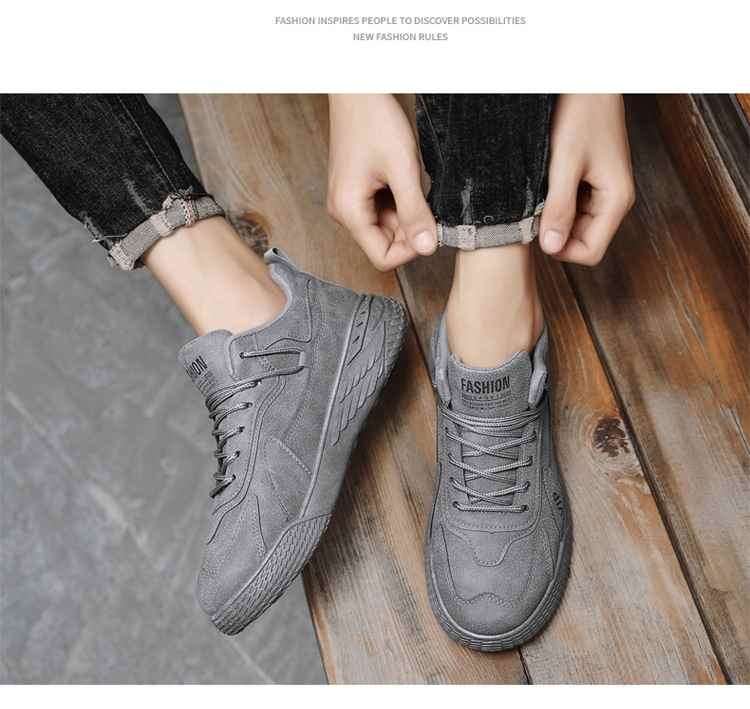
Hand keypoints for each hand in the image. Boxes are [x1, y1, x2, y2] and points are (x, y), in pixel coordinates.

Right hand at [327, 94, 436, 270]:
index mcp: (349, 211)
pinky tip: (404, 177)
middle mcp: (344, 211)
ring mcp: (349, 200)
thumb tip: (428, 248)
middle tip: (425, 199)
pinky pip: (382, 208)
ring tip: (412, 182)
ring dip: (406, 212)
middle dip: (410, 228)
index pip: (382, 258)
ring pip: (386, 226)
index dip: (410, 250)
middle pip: (384, 242)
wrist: (358, 87)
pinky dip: (399, 200)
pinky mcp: (356, 189)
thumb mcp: (403, 169)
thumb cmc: (374, 120)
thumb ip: (415, 212)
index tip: (429, 227)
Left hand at [540, 94, 634, 265]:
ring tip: (537, 190)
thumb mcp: (564, 163)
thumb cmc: (580, 113)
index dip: (560, 250)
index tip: (535, 230)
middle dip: (555, 231)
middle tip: (531, 208)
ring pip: (573, 224)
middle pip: (581, 241)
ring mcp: (602, 191)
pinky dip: (553, 201)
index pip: (590, 252)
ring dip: (552, 216)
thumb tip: (551, 248)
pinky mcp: (590, 181)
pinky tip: (542, 182)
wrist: (586, 79)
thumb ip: (559, 207)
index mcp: (616, 200)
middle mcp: (613, 200)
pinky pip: (570, 206)